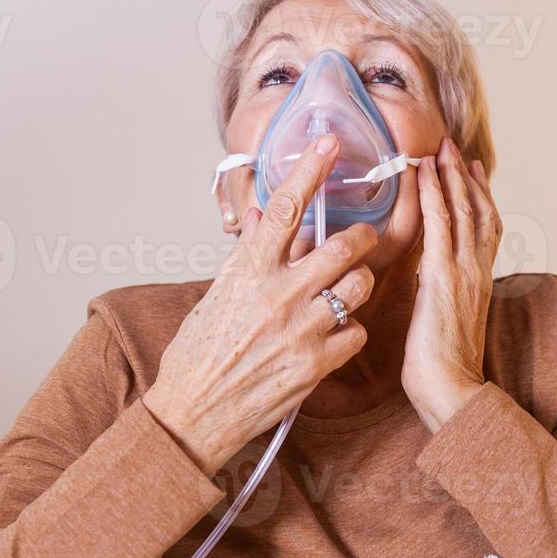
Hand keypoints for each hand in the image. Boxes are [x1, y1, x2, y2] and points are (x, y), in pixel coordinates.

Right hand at [143, 134, 376, 473]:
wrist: (193, 414)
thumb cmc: (199, 355)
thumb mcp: (215, 296)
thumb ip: (247, 257)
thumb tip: (265, 217)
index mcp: (248, 271)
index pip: (286, 208)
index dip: (312, 170)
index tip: (331, 143)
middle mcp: (277, 294)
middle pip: (344, 245)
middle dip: (363, 237)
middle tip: (363, 240)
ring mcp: (300, 330)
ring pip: (360, 286)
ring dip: (360, 284)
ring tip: (346, 291)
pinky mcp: (316, 366)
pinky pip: (357, 333)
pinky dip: (350, 331)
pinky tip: (333, 337)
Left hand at [403, 137, 501, 432]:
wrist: (453, 392)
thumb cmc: (444, 372)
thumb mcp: (445, 325)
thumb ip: (441, 299)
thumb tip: (429, 287)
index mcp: (480, 283)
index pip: (486, 228)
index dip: (480, 195)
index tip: (472, 170)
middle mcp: (478, 271)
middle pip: (478, 210)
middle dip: (465, 176)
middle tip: (453, 146)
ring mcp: (464, 272)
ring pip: (462, 211)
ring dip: (450, 176)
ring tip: (440, 149)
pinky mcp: (443, 277)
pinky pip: (439, 225)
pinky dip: (434, 195)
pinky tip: (424, 175)